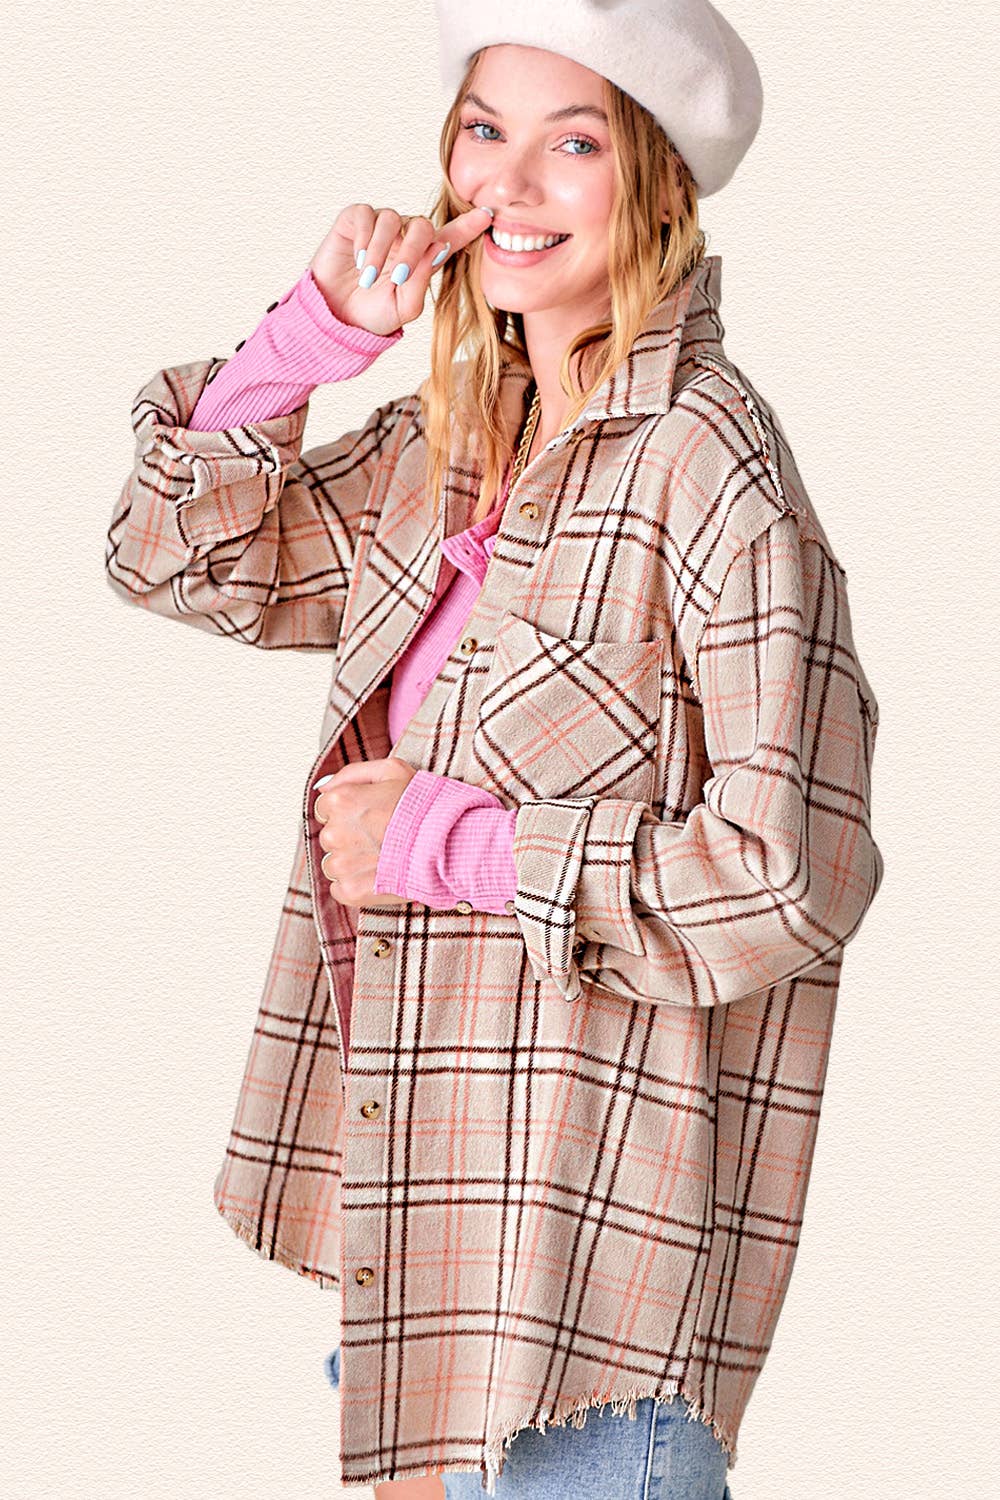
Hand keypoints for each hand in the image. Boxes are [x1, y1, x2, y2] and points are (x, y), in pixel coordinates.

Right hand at [308, 202, 494, 336]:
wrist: (337, 316)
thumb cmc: (373, 314)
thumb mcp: (404, 308)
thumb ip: (422, 281)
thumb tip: (438, 248)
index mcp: (422, 258)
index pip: (450, 237)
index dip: (468, 226)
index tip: (488, 215)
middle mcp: (404, 237)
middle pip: (421, 225)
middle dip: (413, 251)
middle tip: (398, 278)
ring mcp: (380, 227)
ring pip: (391, 219)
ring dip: (381, 250)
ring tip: (368, 278)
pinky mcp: (355, 220)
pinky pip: (366, 215)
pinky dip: (363, 239)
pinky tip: (358, 261)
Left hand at [313, 756, 418, 906]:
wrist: (450, 845)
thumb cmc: (426, 806)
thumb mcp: (393, 770)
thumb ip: (352, 773)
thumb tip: (322, 787)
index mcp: (341, 801)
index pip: (325, 807)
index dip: (350, 812)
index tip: (371, 817)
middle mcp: (335, 832)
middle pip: (330, 836)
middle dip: (351, 837)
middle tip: (383, 837)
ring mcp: (342, 864)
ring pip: (334, 864)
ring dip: (353, 863)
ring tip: (384, 858)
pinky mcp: (351, 890)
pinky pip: (340, 888)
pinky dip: (356, 885)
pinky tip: (380, 875)